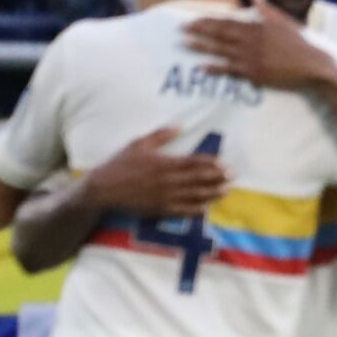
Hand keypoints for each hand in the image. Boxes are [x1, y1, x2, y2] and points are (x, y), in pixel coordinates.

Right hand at [82, 125, 227, 217]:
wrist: (104, 189)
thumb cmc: (120, 164)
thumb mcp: (138, 144)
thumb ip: (160, 135)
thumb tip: (179, 126)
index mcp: (164, 162)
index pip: (194, 162)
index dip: (211, 163)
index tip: (224, 163)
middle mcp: (168, 180)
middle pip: (199, 179)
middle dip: (218, 177)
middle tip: (233, 176)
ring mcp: (166, 196)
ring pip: (195, 195)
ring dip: (213, 192)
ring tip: (226, 190)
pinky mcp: (160, 210)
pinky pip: (184, 210)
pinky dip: (197, 208)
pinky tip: (207, 206)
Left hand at [184, 3, 336, 91]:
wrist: (312, 65)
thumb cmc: (301, 43)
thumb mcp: (285, 22)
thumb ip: (268, 10)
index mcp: (256, 27)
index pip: (227, 22)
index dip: (208, 21)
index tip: (193, 19)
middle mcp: (249, 41)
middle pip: (219, 34)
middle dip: (199, 31)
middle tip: (181, 29)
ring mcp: (250, 58)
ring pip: (220, 50)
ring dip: (201, 46)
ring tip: (186, 43)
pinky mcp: (253, 73)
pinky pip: (230, 70)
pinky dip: (216, 68)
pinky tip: (203, 66)